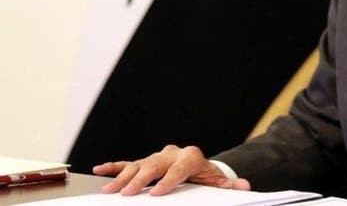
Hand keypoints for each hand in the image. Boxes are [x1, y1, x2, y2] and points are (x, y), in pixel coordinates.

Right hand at [93, 144, 250, 195]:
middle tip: (127, 193)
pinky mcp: (146, 161)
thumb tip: (245, 187)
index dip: (168, 180)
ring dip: (123, 176)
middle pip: (154, 165)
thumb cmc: (207, 176)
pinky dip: (114, 166)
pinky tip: (100, 170)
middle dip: (140, 179)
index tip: (156, 193)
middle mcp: (172, 153)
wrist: (200, 166)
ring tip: (110, 189)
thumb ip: (230, 186)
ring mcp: (157, 157)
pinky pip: (129, 163)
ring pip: (139, 164)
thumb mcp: (219, 182)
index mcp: (191, 157)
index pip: (178, 169)